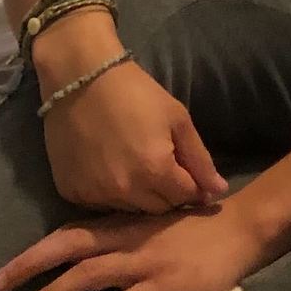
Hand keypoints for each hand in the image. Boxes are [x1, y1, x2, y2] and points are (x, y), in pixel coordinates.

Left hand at [0, 201, 280, 290]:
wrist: (245, 226)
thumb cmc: (201, 227)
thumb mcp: (157, 226)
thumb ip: (125, 238)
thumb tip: (86, 263)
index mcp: (126, 227)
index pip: (71, 237)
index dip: (34, 255)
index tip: (4, 275)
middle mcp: (129, 243)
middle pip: (71, 255)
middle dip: (31, 271)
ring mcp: (147, 266)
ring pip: (90, 279)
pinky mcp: (167, 289)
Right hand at [32, 13, 228, 213]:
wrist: (80, 79)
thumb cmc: (136, 93)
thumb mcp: (177, 119)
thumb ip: (200, 160)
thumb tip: (219, 191)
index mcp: (155, 171)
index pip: (186, 197)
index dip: (193, 187)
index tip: (189, 175)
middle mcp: (125, 190)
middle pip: (159, 209)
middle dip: (168, 194)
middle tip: (163, 169)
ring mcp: (95, 194)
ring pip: (130, 210)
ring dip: (140, 197)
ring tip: (137, 169)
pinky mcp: (71, 192)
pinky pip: (100, 205)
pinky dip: (110, 195)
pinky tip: (111, 171)